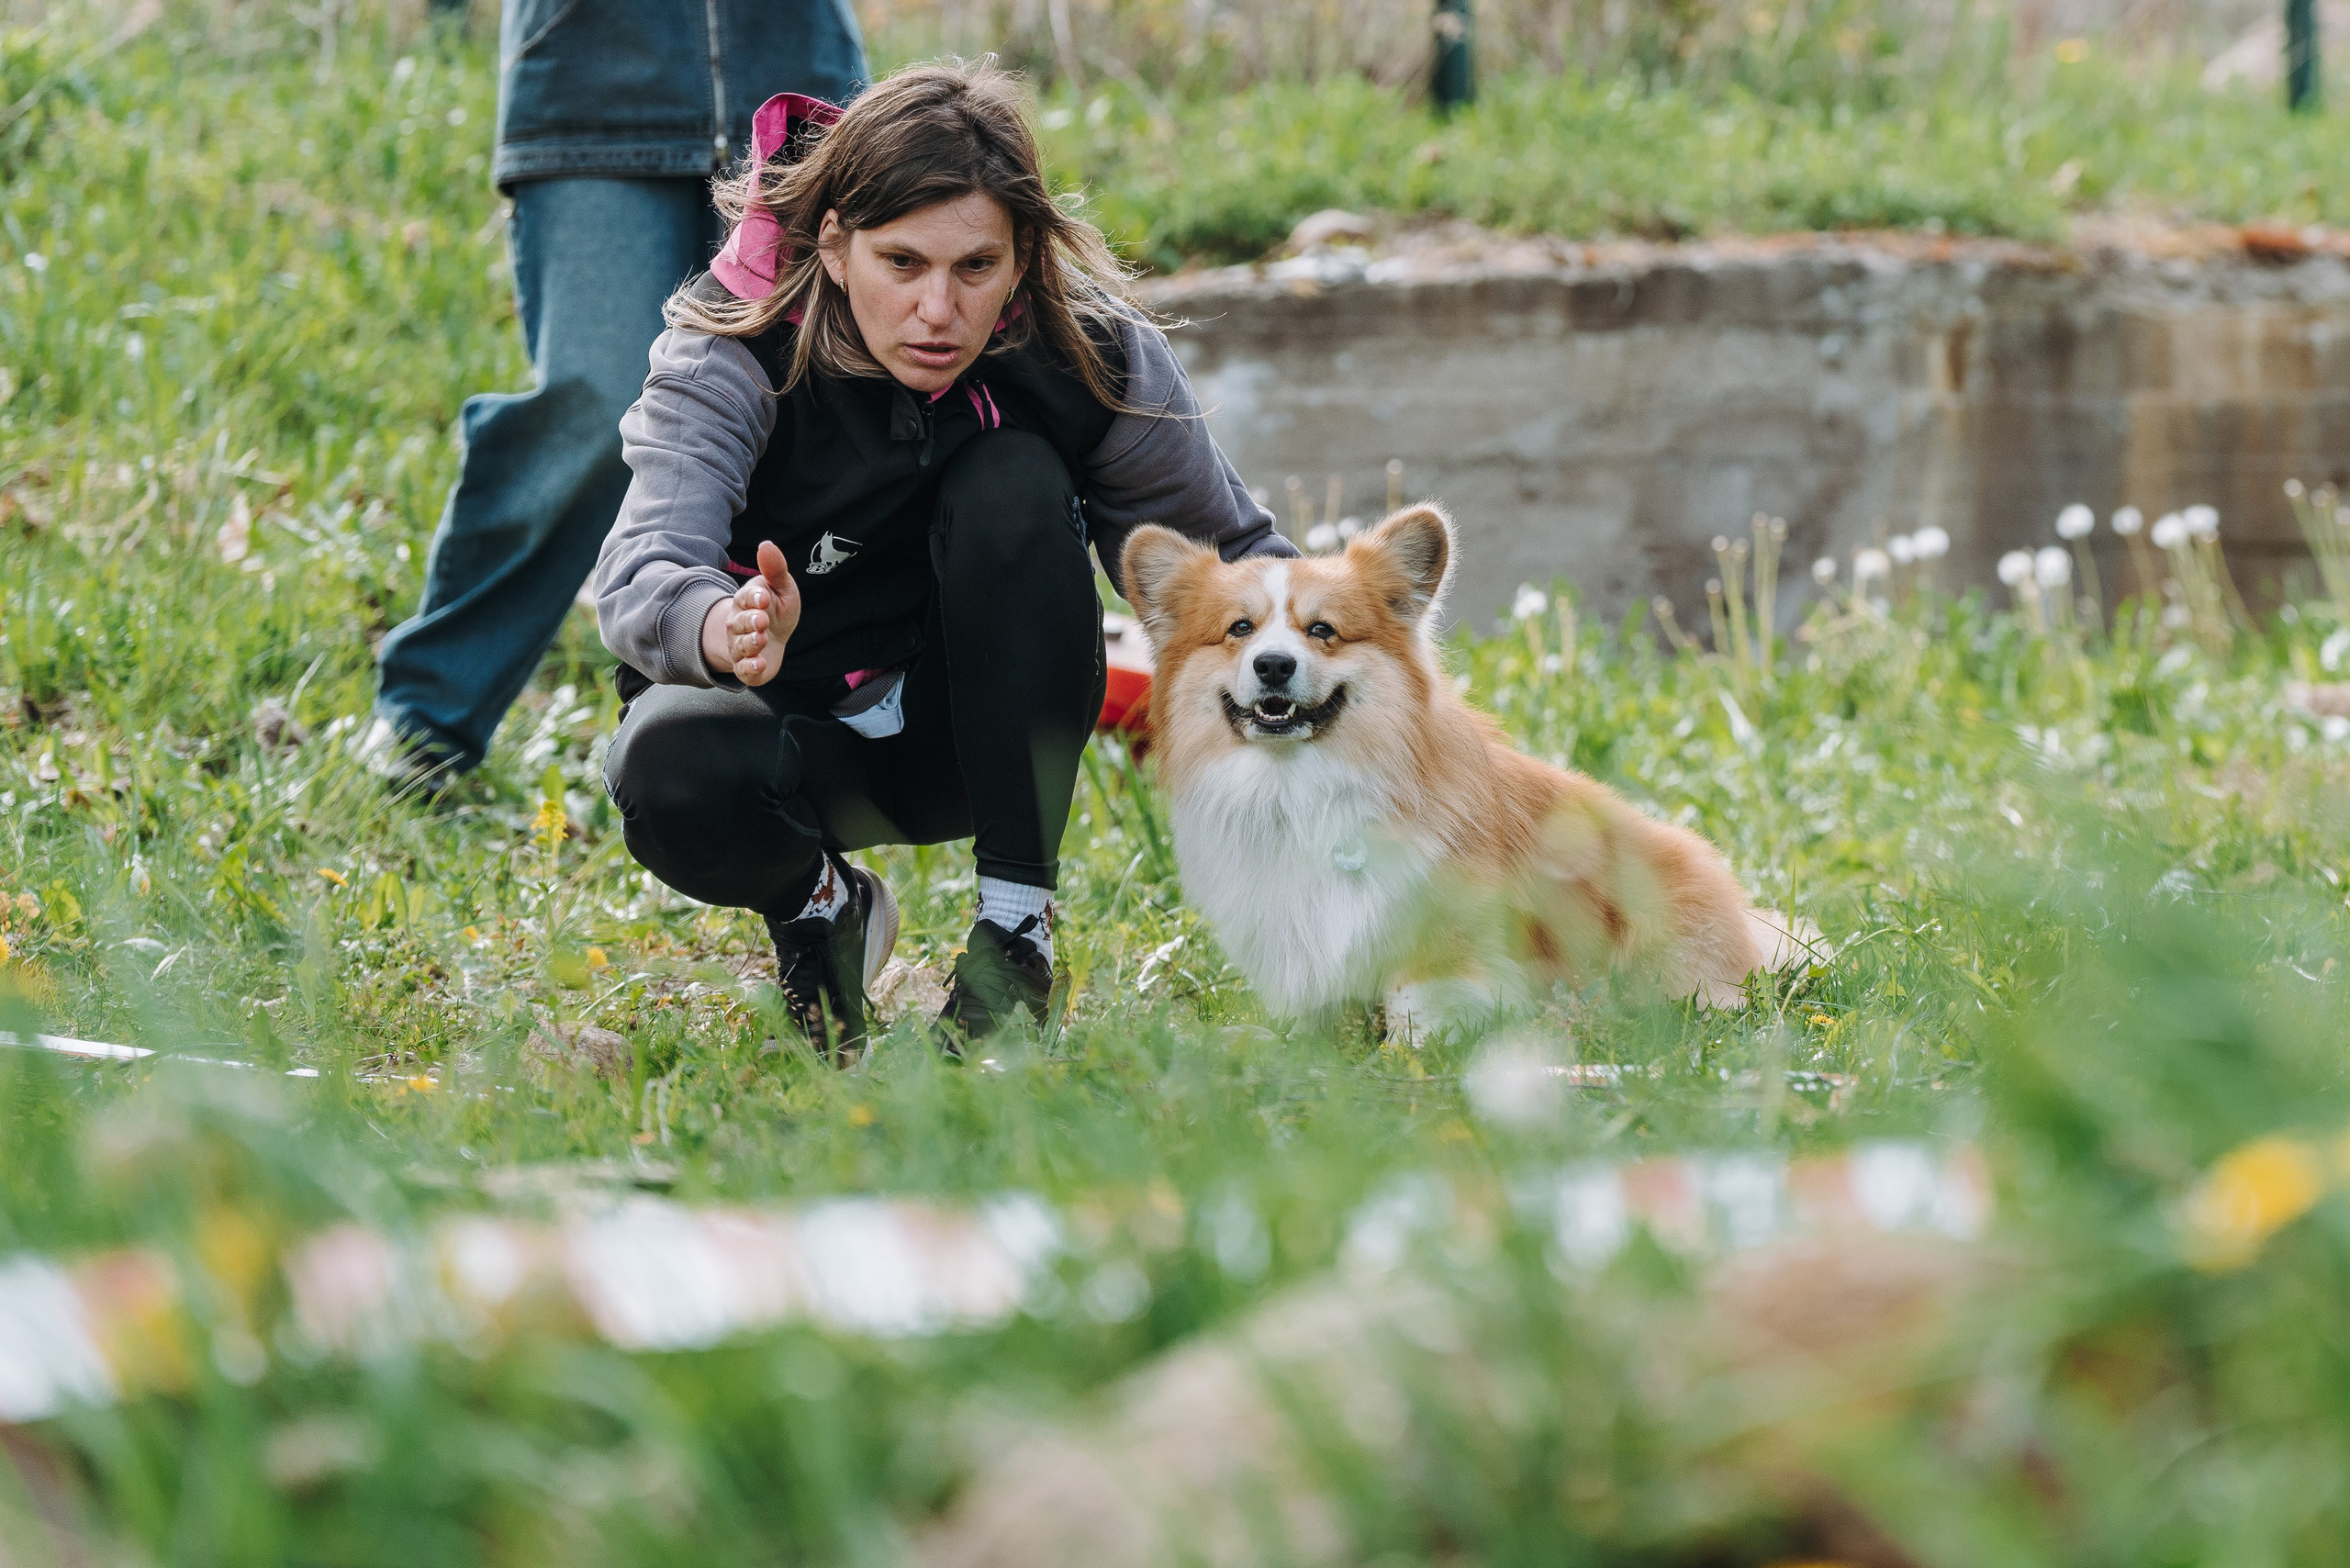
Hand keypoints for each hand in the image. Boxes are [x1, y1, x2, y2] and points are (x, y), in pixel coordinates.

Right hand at [702, 540, 800, 685]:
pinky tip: (758, 664)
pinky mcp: (747, 667)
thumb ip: (775, 570)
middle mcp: (739, 624)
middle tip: (762, 620)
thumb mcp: (781, 588)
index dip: (753, 597)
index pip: (745, 597)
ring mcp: (741, 646)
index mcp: (747, 601)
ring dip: (750, 643)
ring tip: (762, 639)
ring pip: (740, 645)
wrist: (773, 638)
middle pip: (739, 623)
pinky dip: (749, 668)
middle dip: (750, 621)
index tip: (764, 596)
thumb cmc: (776, 609)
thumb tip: (766, 544)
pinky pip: (743, 670)